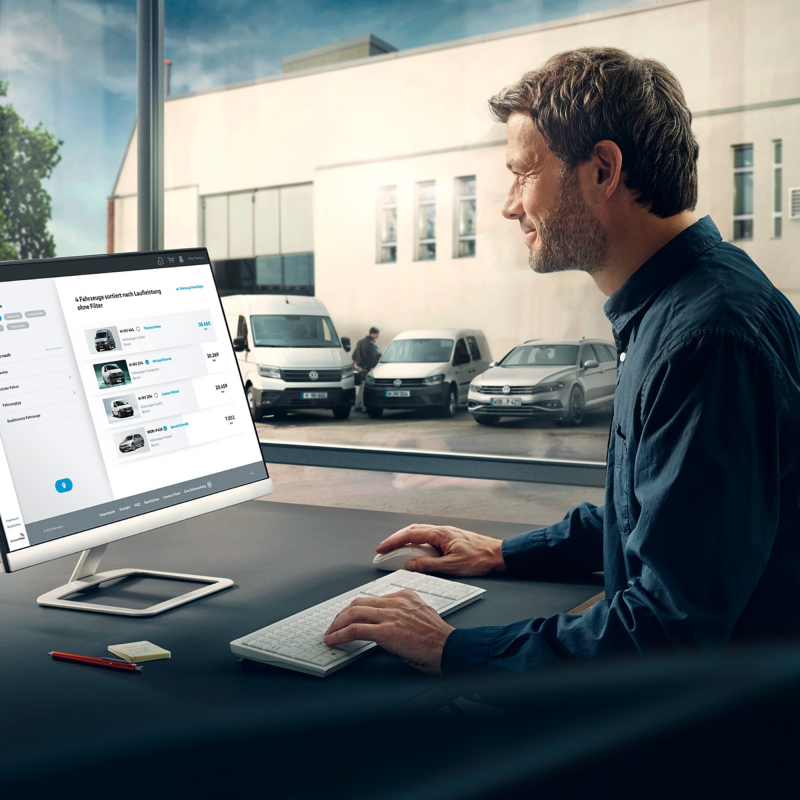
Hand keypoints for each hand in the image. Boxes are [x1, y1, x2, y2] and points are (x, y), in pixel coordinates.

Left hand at [323, 590, 452, 673]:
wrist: (449, 648)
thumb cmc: (438, 639)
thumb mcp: (420, 615)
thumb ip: (403, 614)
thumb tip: (386, 624)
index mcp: (404, 596)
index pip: (371, 599)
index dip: (355, 609)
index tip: (347, 617)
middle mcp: (395, 602)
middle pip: (358, 603)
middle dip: (341, 615)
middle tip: (334, 625)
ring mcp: (390, 615)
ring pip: (353, 614)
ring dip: (337, 625)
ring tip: (330, 634)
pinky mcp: (386, 631)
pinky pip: (355, 630)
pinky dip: (340, 635)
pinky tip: (334, 640)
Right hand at [376, 524, 505, 576]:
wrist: (498, 554)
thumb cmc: (480, 558)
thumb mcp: (452, 567)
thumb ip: (429, 566)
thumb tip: (411, 565)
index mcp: (439, 534)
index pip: (410, 535)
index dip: (392, 542)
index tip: (381, 548)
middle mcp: (441, 531)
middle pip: (411, 531)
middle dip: (394, 540)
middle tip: (383, 551)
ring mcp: (445, 534)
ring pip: (419, 534)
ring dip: (405, 542)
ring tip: (395, 553)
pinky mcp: (449, 540)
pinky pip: (427, 539)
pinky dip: (416, 544)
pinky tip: (415, 553)